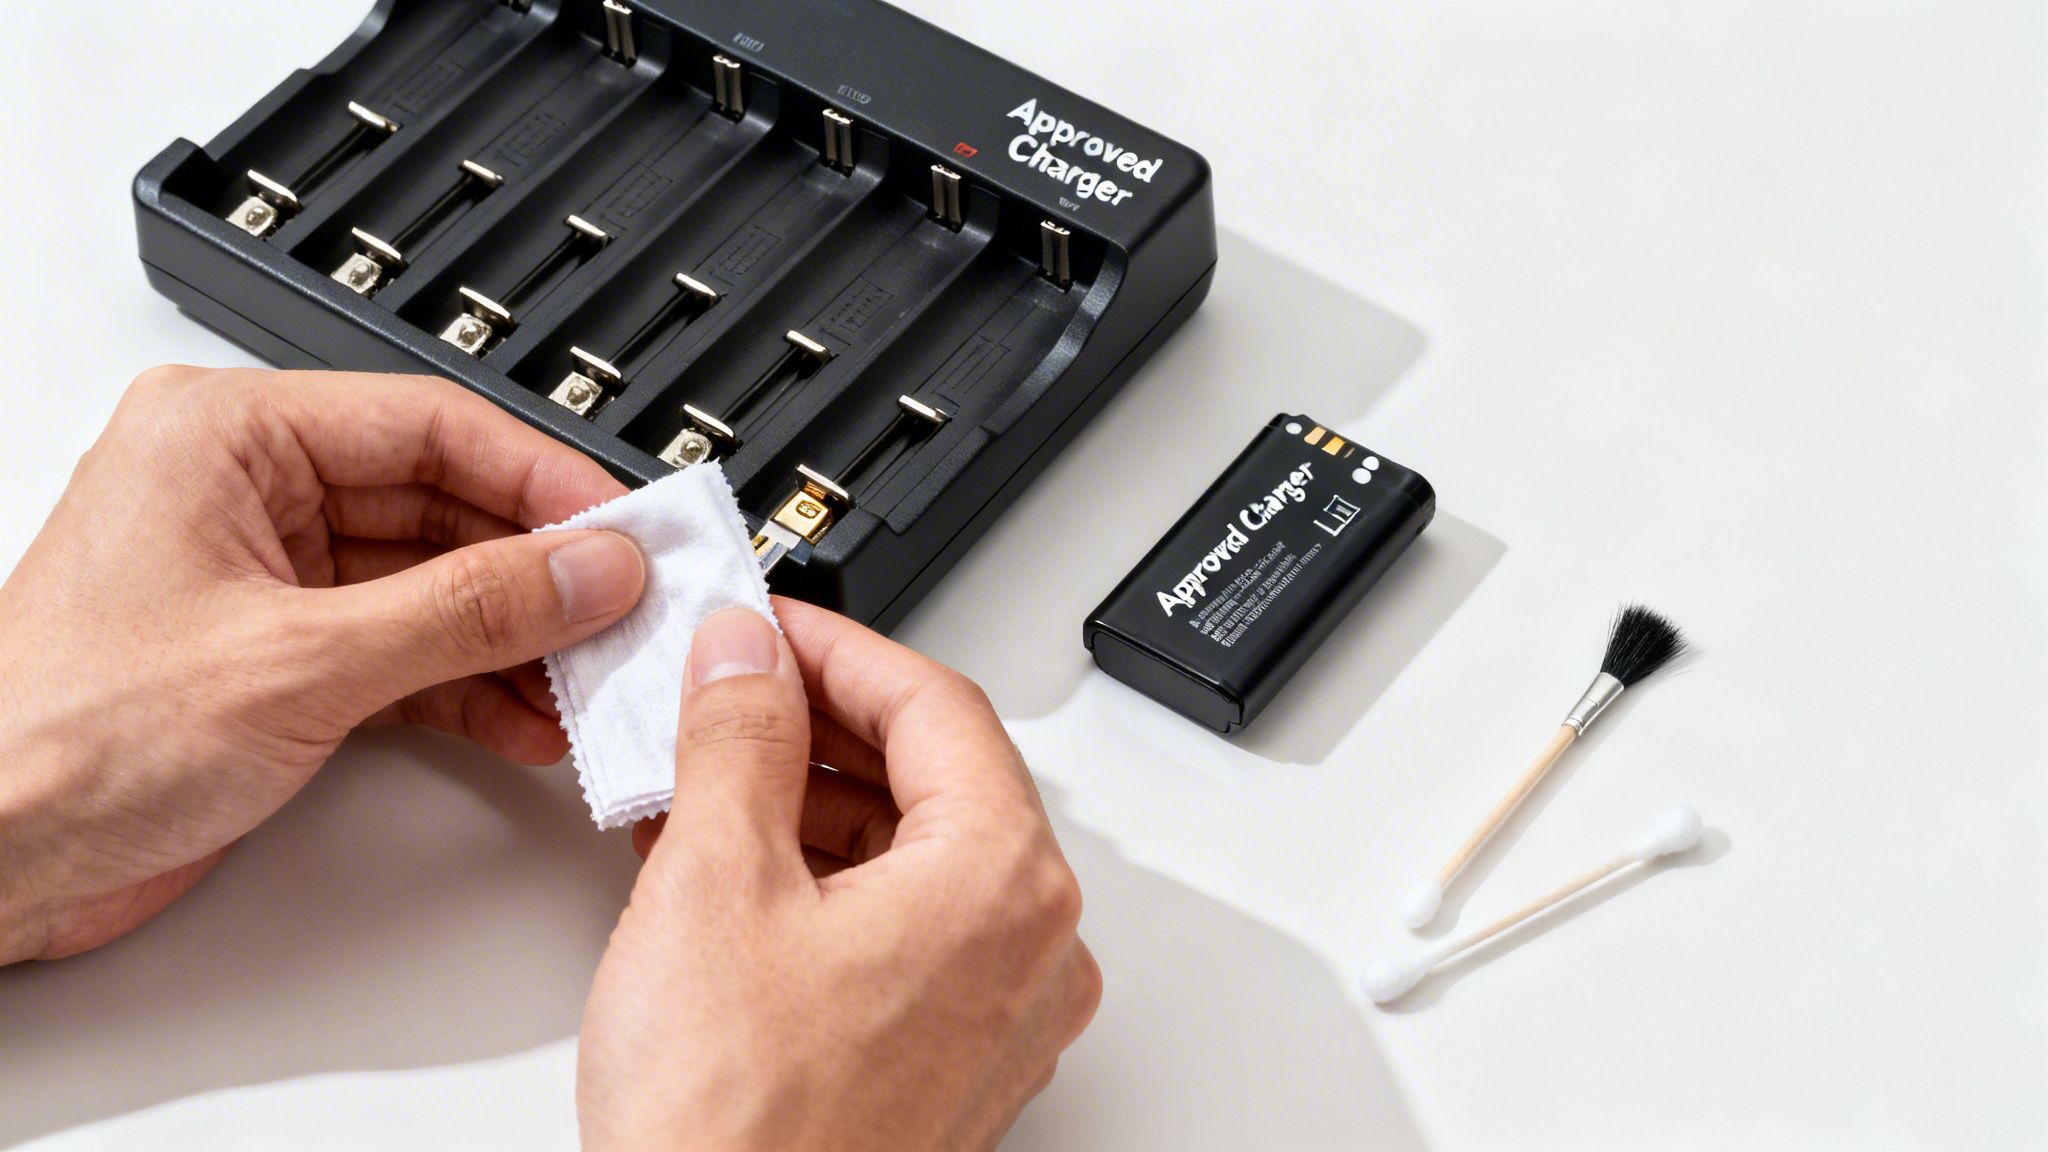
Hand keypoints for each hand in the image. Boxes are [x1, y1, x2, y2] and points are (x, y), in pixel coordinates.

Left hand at [0, 367, 645, 962]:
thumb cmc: (54, 738)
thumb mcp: (299, 661)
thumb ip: (465, 611)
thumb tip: (584, 570)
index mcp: (224, 437)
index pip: (430, 424)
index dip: (543, 477)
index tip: (624, 525)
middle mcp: (247, 494)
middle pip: (444, 503)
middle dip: (541, 567)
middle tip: (626, 606)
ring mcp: (267, 581)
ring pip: (436, 583)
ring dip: (517, 634)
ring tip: (592, 672)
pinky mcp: (280, 660)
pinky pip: (409, 650)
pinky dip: (472, 684)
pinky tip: (530, 716)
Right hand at [578, 601, 1100, 1150]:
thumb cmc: (738, 1132)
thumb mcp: (716, 882)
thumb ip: (739, 737)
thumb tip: (747, 659)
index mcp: (1003, 884)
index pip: (937, 706)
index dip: (838, 647)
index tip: (770, 626)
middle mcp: (1029, 948)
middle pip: (935, 779)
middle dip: (820, 727)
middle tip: (731, 691)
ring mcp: (998, 1014)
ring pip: (917, 857)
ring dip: (814, 804)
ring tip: (709, 778)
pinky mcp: (953, 1062)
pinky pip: (905, 932)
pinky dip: (827, 884)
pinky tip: (738, 867)